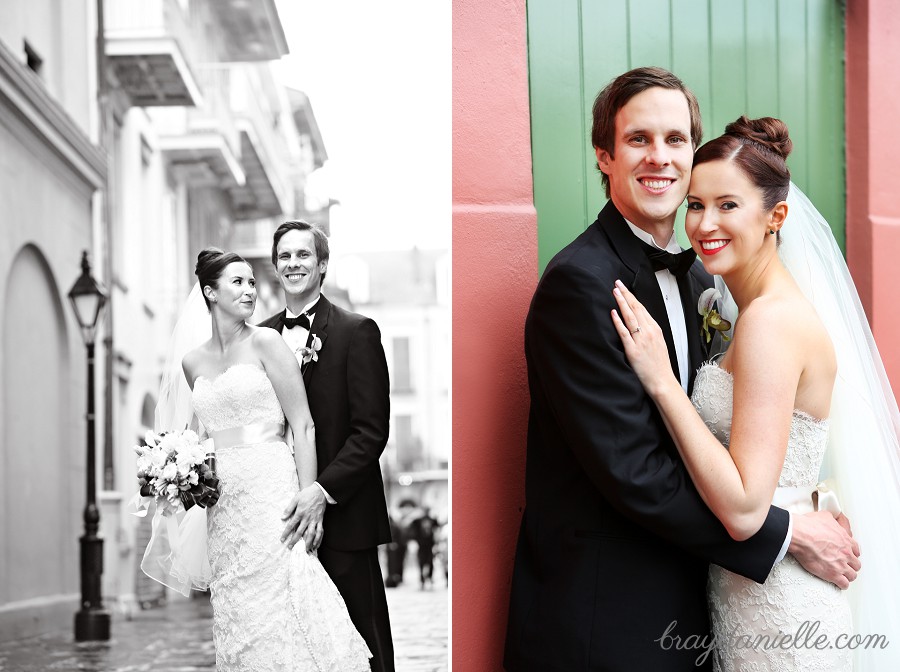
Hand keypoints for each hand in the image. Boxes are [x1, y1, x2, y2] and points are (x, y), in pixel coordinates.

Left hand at [281, 484, 325, 552]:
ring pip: (311, 534)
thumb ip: (289, 509)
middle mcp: (307, 518)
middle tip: (290, 547)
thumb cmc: (307, 494)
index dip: (286, 533)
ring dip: (308, 543)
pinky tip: (316, 545)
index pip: (291, 525)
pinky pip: (320, 532)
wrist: (320, 491)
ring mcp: (315, 520)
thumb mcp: (296, 499)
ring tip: (304, 550)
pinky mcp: (321, 520)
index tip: (282, 539)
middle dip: (294, 541)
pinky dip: (318, 539)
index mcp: (300, 513)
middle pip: (300, 532)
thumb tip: (282, 517)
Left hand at [610, 280, 674, 395]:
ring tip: (615, 292)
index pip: (642, 308)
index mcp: (655, 329)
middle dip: (626, 294)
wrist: (662, 381)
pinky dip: (618, 322)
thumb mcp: (658, 343)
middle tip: (617, 284)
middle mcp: (649, 332)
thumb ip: (649, 332)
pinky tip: (613, 312)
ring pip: (630, 317)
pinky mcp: (633, 351)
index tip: (624, 288)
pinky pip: (624, 333)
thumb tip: (640, 322)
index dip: (632, 297)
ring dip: (622, 303)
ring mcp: (641, 341)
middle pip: (636, 309)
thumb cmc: (660, 365)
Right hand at [789, 510, 860, 588]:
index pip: (856, 550)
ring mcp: (841, 565)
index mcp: (845, 540)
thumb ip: (833, 520)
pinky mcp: (833, 574)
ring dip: (847, 575)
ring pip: (852, 575)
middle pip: (856, 564)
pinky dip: (841, 584)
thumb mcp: (824, 516)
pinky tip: (837, 583)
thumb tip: (833, 519)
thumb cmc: (808, 526)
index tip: (848, 555)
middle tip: (844, 565)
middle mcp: (846, 553)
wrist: (800, 536)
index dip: (852, 553)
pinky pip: (844, 584)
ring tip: (841, 575)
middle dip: (850, 565)